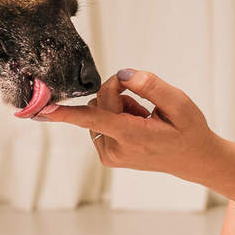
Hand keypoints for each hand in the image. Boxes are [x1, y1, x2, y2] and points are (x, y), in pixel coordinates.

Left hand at [37, 69, 219, 180]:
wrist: (194, 159)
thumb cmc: (188, 131)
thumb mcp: (179, 104)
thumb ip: (151, 86)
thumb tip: (122, 74)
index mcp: (132, 136)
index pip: (93, 119)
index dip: (65, 113)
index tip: (41, 110)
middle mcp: (115, 149)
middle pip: (100, 103)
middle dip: (119, 94)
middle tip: (145, 104)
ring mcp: (109, 154)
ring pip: (99, 111)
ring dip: (120, 107)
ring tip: (144, 119)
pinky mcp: (106, 155)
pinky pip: (100, 122)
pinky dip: (117, 117)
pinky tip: (138, 125)